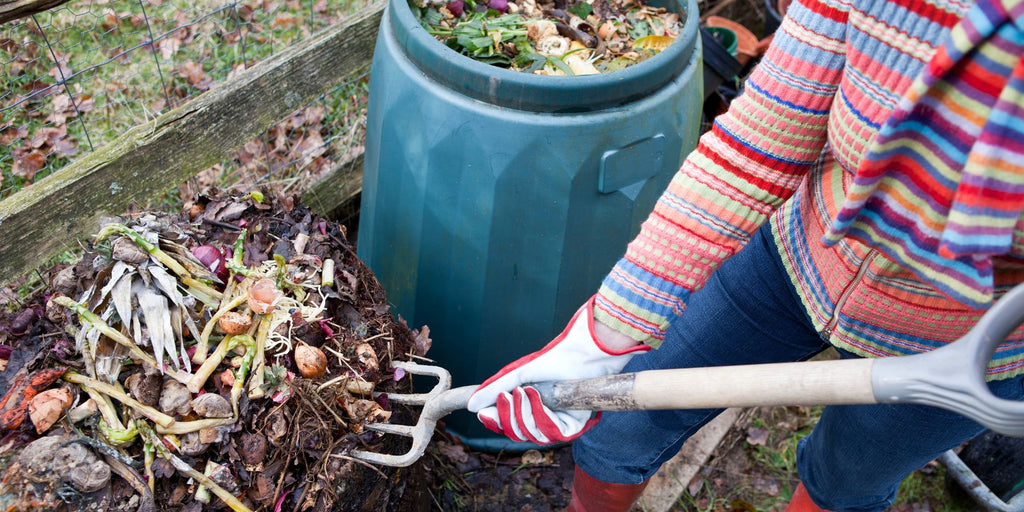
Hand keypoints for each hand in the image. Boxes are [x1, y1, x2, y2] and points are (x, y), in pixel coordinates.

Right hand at [467, 296, 649, 443]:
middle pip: (516, 433)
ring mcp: (557, 424)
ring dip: (524, 413)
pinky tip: (537, 396)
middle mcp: (543, 419)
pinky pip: (550, 433)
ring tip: (524, 390)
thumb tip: (471, 406)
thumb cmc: (553, 360)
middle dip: (508, 416)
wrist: (581, 354)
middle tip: (506, 396)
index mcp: (529, 408)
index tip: (482, 413)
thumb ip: (494, 389)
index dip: (495, 421)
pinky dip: (540, 414)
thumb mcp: (517, 374)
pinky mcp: (573, 427)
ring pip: (532, 435)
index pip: (507, 425)